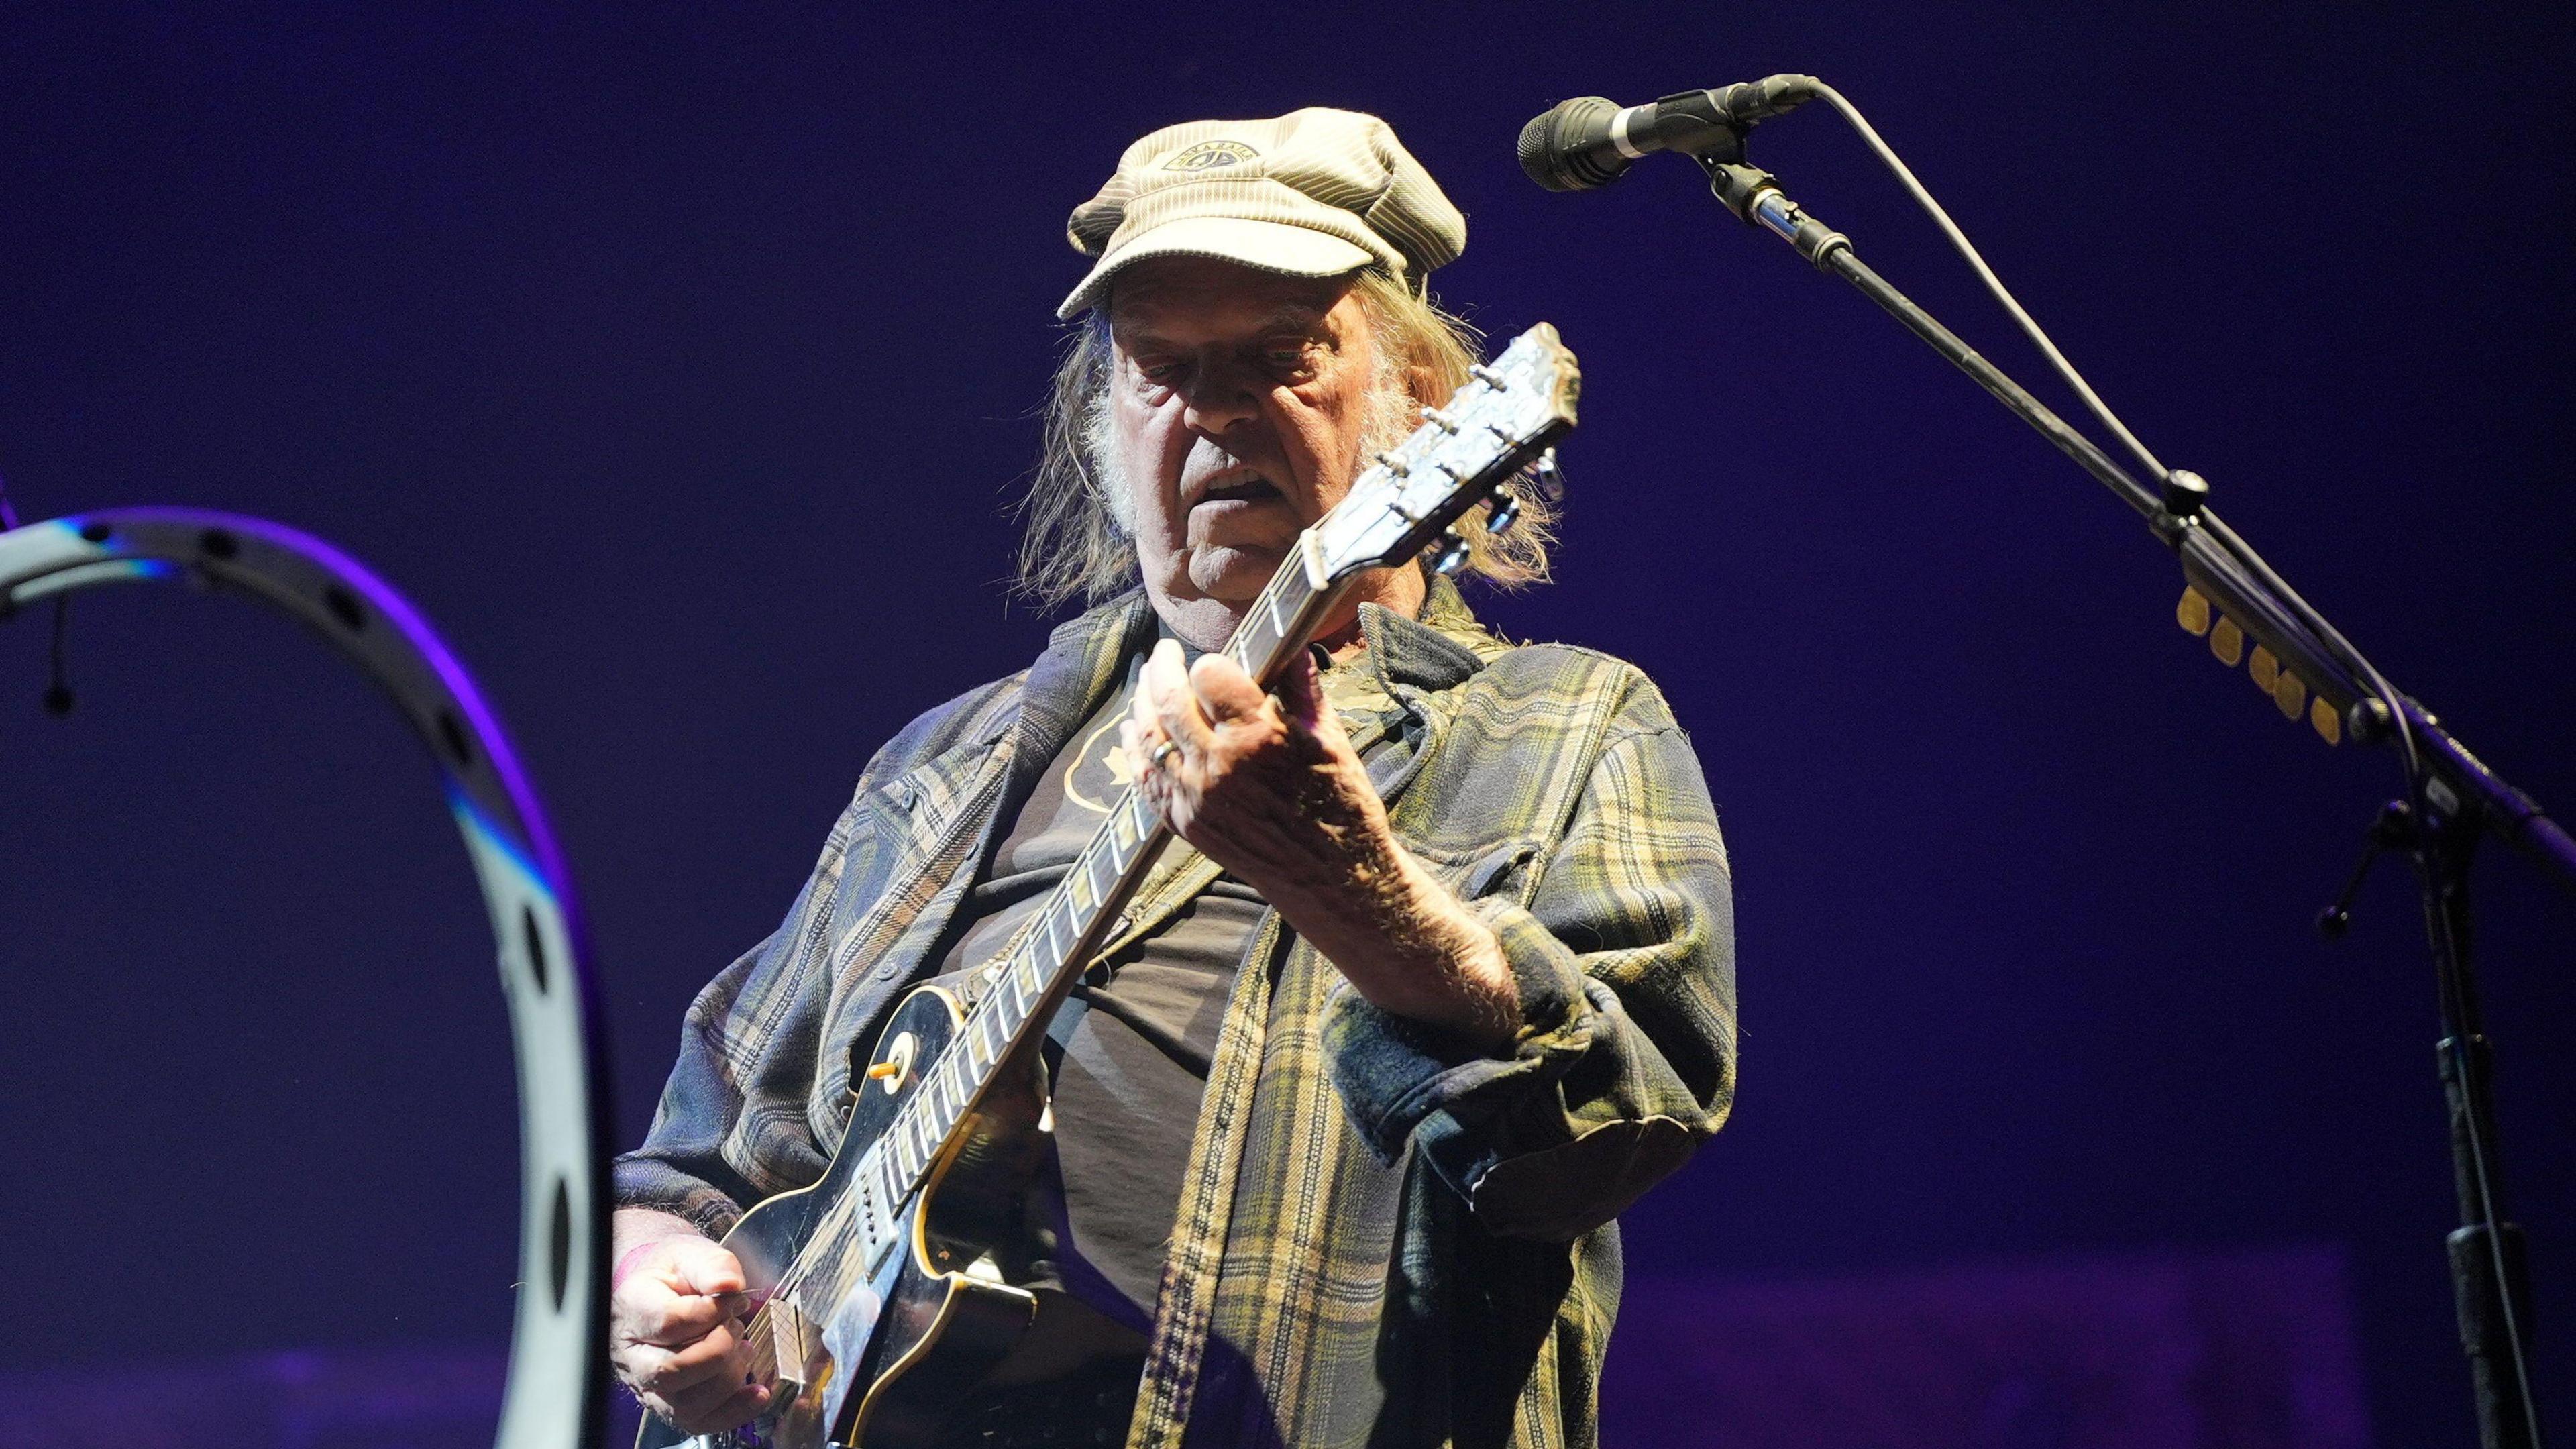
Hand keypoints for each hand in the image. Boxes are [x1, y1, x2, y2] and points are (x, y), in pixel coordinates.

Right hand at [609, 1223, 769, 1432]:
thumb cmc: (675, 1272)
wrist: (664, 1287)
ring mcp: (646, 1383)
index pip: (669, 1322)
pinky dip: (734, 1411)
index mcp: (632, 1307)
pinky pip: (698, 1422)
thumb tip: (729, 1285)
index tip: (733, 1298)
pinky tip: (756, 1392)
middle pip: (672, 1370)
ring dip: (728, 1377)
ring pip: (684, 1403)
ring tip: (741, 1348)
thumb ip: (713, 1265)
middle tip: (735, 1325)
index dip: (711, 1313)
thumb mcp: (692, 1253)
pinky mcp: (668, 1402)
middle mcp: (632, 1352)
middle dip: (719, 1347)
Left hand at [1121, 638, 1518, 1046]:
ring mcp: (1195, 796)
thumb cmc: (1340, 806)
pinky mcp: (1185, 822)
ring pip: (1149, 735)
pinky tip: (1134, 729)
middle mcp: (1218, 765)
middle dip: (1161, 667)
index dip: (1212, 662)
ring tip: (1147, 681)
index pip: (1210, 675)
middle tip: (1163, 652)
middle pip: (1167, 699)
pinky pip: (1145, 777)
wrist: (1331, 878)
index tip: (1217, 662)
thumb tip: (1292, 646)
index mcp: (1258, 737)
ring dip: (1142, 701)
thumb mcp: (1330, 740)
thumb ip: (1303, 689)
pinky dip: (1136, 748)